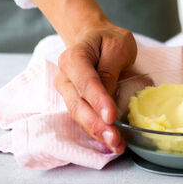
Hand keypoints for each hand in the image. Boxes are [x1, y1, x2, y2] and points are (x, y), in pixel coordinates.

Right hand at [27, 0, 136, 153]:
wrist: (94, 38)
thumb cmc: (108, 40)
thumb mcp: (118, 46)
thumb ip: (110, 69)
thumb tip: (108, 96)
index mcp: (74, 57)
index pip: (86, 82)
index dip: (98, 100)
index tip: (111, 116)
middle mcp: (65, 77)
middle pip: (78, 104)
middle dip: (97, 125)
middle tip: (115, 139)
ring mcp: (67, 91)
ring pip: (79, 116)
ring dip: (97, 133)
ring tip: (116, 145)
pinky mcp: (74, 102)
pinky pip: (84, 118)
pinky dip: (97, 131)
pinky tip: (111, 142)